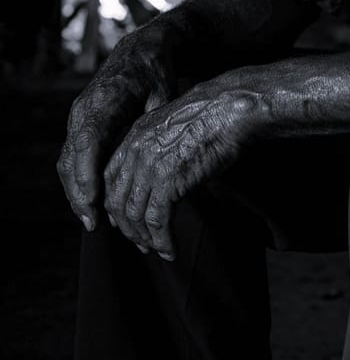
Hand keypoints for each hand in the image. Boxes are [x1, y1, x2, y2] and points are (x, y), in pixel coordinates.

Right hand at [57, 19, 177, 234]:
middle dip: (80, 193)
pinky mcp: (80, 124)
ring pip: (68, 161)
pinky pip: (72, 157)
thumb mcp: (164, 94)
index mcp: (105, 99)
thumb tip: (161, 162)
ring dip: (77, 192)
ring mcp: (78, 117)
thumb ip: (157, 125)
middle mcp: (84, 109)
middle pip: (72, 157)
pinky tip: (93, 203)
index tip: (94, 202)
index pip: (89, 140)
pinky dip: (79, 180)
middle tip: (94, 224)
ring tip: (93, 222)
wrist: (141, 51)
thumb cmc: (157, 73)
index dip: (88, 173)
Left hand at [101, 79, 247, 259]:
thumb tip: (167, 173)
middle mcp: (136, 152)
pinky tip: (170, 250)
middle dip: (127, 228)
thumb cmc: (214, 115)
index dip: (115, 204)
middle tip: (141, 243)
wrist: (229, 109)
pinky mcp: (168, 182)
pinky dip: (162, 241)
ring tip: (157, 250)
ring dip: (144, 239)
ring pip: (134, 215)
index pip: (111, 178)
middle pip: (117, 200)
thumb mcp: (176, 128)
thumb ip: (162, 148)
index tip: (125, 221)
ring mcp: (149, 167)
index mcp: (135, 136)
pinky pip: (157, 221)